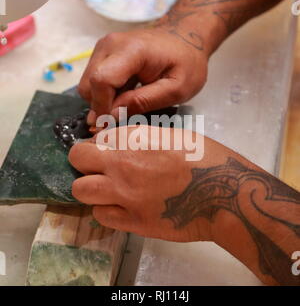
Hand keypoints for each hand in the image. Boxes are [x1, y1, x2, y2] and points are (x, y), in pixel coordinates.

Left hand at [68, 126, 211, 241]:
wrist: (226, 194)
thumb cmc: (205, 158)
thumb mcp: (172, 136)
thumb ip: (140, 139)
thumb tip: (119, 145)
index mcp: (134, 139)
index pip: (94, 139)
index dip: (98, 146)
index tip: (105, 153)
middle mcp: (122, 164)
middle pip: (77, 160)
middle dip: (85, 163)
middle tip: (100, 170)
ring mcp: (124, 194)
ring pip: (81, 190)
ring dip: (92, 189)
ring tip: (108, 191)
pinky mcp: (132, 222)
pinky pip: (101, 216)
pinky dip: (108, 211)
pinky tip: (123, 208)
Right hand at [78, 27, 207, 124]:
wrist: (184, 38)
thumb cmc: (186, 63)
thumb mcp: (176, 89)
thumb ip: (143, 102)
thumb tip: (111, 115)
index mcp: (131, 50)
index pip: (102, 81)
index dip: (103, 108)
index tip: (112, 125)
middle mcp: (110, 45)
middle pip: (89, 85)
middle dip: (101, 107)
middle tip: (125, 115)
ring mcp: (103, 48)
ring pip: (87, 85)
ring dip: (103, 101)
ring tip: (129, 103)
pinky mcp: (102, 54)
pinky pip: (93, 80)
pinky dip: (105, 94)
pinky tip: (125, 94)